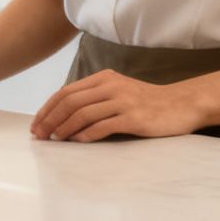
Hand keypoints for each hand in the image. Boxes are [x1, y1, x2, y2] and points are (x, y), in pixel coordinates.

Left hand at [28, 70, 203, 142]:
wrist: (183, 104)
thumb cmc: (147, 102)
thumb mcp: (119, 91)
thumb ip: (95, 98)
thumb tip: (64, 116)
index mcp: (105, 78)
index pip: (67, 92)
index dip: (48, 108)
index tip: (36, 124)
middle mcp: (111, 86)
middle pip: (70, 102)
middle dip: (50, 119)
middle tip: (39, 136)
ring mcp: (123, 101)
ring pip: (82, 113)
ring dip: (63, 128)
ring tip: (54, 140)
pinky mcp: (133, 118)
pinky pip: (102, 126)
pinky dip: (85, 135)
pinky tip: (76, 142)